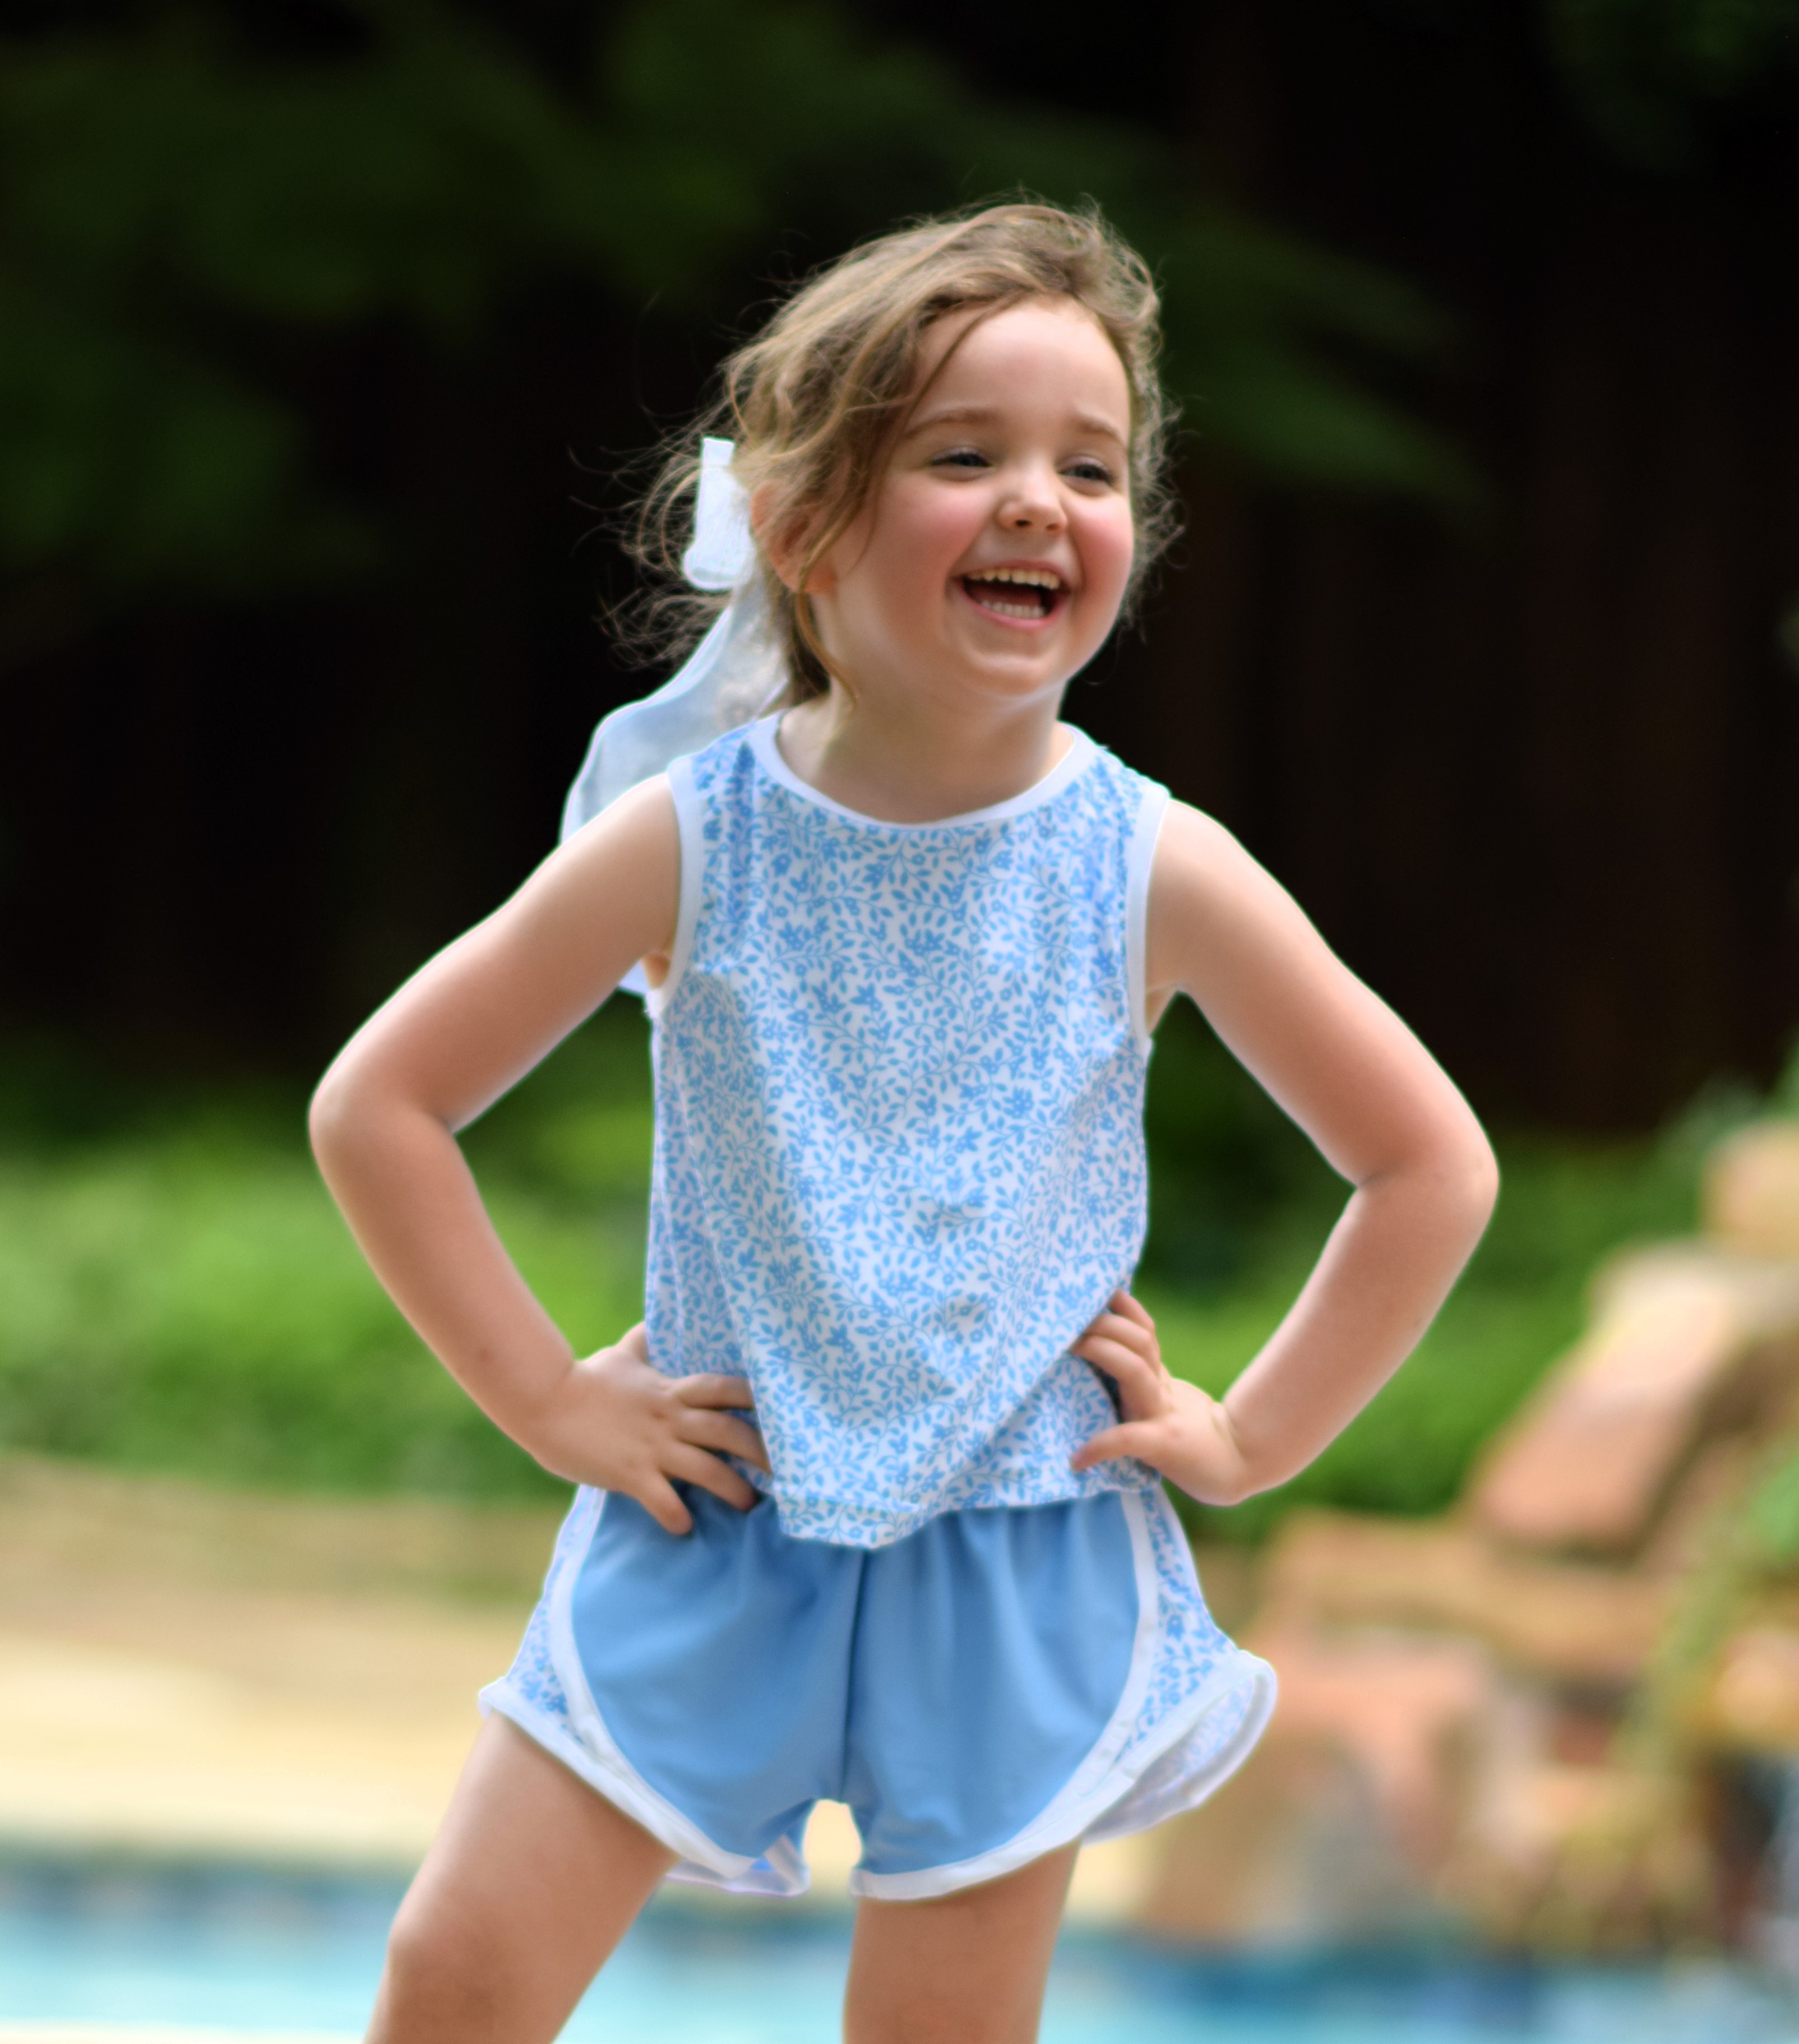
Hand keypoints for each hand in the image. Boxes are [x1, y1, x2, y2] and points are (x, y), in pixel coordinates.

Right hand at [516, 1323, 768, 1534]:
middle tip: (786, 1469)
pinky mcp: (631, 1473)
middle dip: (761, 1452)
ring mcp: (652, 1447)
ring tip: (750, 1506)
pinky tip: (684, 1528)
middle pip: (729, 1431)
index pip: (725, 1389)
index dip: (756, 1400)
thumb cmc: (585, 1378)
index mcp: (671, 1390)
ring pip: (707, 1470)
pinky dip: (677, 1517)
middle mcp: (670, 1418)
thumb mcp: (622, 1355)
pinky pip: (664, 1501)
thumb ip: (645, 1342)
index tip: (784, 1411)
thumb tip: (655, 1321)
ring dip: (732, 1491)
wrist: (544, 1400)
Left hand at [1070, 1291, 1253, 1507]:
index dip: (1123, 1308)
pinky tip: (1077, 1459)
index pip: (1144, 1331)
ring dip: (1101, 1352)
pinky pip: (1125, 1439)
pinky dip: (1099, 1447)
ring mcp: (1160, 1414)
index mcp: (1158, 1377)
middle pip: (1138, 1342)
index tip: (1098, 1291)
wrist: (1233, 1465)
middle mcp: (1159, 1389)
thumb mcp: (1163, 1396)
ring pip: (1135, 1370)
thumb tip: (1098, 1348)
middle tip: (1068, 1321)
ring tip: (1069, 1346)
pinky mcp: (1160, 1445)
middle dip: (1105, 1325)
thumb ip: (1140, 1373)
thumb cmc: (1187, 1434)